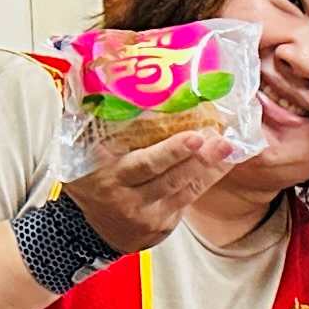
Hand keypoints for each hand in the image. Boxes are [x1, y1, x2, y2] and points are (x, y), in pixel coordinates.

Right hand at [67, 117, 242, 254]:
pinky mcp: (160, 225)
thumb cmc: (89, 178)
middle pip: (166, 176)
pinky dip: (207, 179)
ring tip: (227, 145)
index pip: (143, 162)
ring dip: (208, 166)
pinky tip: (223, 162)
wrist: (85, 230)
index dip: (171, 151)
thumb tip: (105, 78)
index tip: (194, 136)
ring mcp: (144, 213)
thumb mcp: (81, 153)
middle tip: (217, 137)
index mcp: (107, 173)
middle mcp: (126, 195)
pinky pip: (187, 199)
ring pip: (182, 187)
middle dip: (196, 157)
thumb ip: (91, 123)